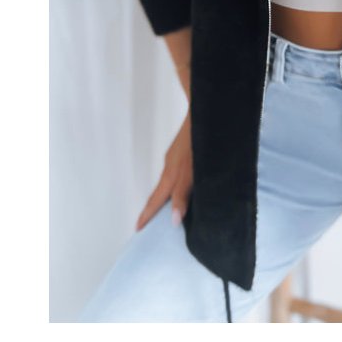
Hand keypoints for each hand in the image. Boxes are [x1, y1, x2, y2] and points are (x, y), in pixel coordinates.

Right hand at [135, 111, 192, 230]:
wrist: (203, 111)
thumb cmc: (199, 140)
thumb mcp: (192, 172)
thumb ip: (182, 194)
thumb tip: (173, 220)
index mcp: (171, 175)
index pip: (156, 201)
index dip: (147, 216)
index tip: (138, 229)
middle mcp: (171, 167)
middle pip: (159, 193)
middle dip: (153, 209)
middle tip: (147, 225)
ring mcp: (176, 158)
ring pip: (169, 183)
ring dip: (166, 198)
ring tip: (166, 211)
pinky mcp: (183, 152)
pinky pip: (176, 174)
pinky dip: (175, 186)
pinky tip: (184, 187)